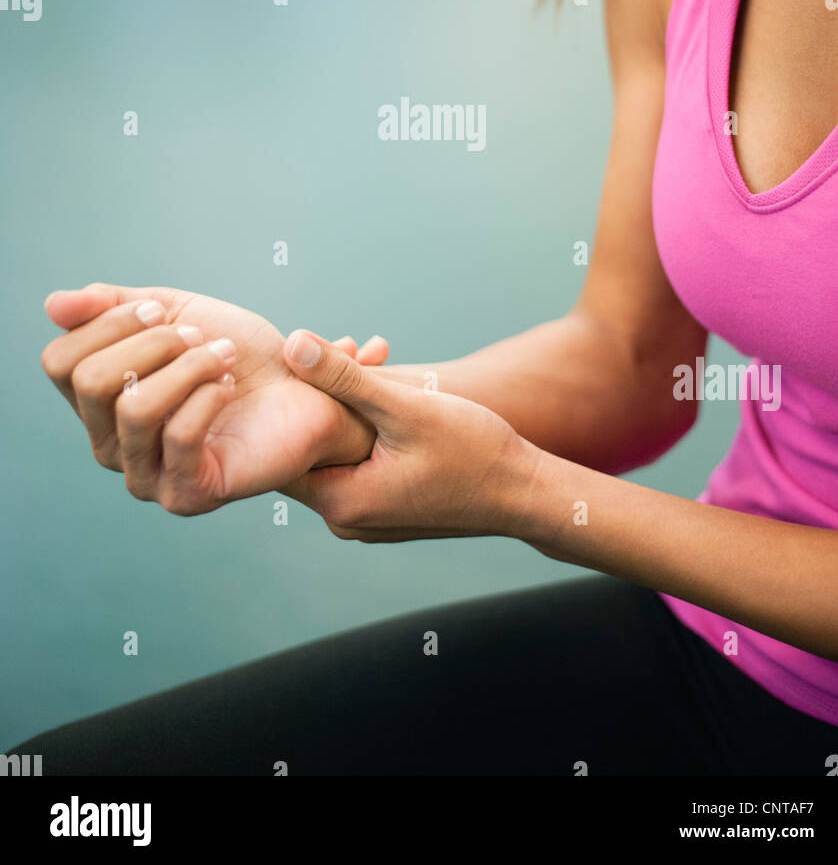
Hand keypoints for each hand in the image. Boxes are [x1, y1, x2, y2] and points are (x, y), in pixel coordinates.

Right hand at [40, 283, 389, 514]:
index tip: (158, 310)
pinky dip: (207, 396)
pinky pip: (178, 437)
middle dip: (153, 343)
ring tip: (224, 358)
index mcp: (99, 404)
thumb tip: (53, 303)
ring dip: (188, 367)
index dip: (108, 324)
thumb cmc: (236, 354)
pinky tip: (229, 387)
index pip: (61, 362)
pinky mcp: (187, 494)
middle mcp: (110, 446)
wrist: (302, 390)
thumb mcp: (174, 312)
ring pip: (134, 409)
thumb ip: (114, 305)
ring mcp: (145, 477)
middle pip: (92, 383)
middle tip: (201, 337)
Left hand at [278, 330, 538, 541]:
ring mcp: (368, 520)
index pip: (283, 450)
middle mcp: (347, 520)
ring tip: (370, 358)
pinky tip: (388, 393)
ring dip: (348, 408)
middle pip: (311, 449)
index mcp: (341, 503)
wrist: (526, 493)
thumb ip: (344, 378)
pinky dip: (367, 429)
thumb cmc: (473, 450)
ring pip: (338, 454)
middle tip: (350, 348)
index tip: (308, 357)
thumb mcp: (405, 406)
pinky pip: (360, 465)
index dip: (291, 397)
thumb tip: (291, 344)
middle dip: (324, 395)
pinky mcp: (388, 511)